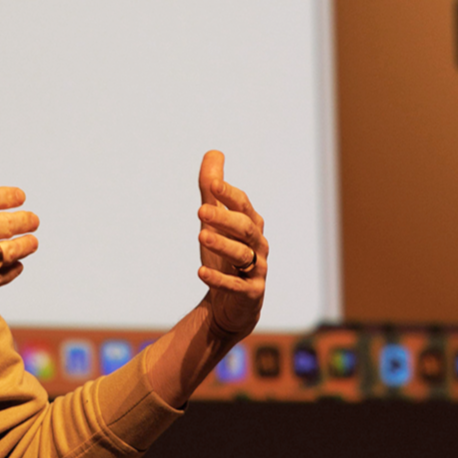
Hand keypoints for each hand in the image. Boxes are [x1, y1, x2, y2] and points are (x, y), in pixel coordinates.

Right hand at [0, 124, 39, 325]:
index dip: (8, 196)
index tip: (18, 196)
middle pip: (7, 223)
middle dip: (24, 220)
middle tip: (33, 219)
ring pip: (9, 251)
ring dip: (24, 245)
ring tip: (32, 242)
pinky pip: (0, 276)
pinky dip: (12, 271)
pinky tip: (16, 268)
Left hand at [196, 150, 265, 338]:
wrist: (232, 305)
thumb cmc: (225, 256)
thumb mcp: (216, 221)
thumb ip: (213, 190)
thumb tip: (213, 153)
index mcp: (251, 225)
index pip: (243, 206)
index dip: (230, 194)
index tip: (212, 183)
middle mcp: (258, 245)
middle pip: (245, 228)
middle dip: (225, 218)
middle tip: (200, 211)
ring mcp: (257, 269)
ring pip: (242, 254)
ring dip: (222, 244)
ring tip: (200, 235)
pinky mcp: (250, 293)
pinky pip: (236, 285)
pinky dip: (219, 279)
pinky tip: (200, 272)